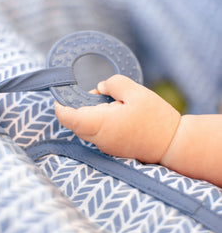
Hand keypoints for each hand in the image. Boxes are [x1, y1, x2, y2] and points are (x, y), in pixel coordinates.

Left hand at [54, 75, 180, 162]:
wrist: (173, 144)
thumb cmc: (156, 118)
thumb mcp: (135, 92)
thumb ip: (113, 84)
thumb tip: (99, 87)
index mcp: (101, 124)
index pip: (69, 118)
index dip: (60, 106)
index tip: (59, 95)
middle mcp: (99, 139)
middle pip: (75, 122)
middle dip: (79, 105)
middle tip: (97, 92)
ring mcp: (105, 146)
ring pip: (85, 128)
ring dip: (89, 113)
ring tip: (109, 101)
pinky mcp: (111, 148)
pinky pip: (95, 133)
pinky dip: (97, 120)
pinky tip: (114, 112)